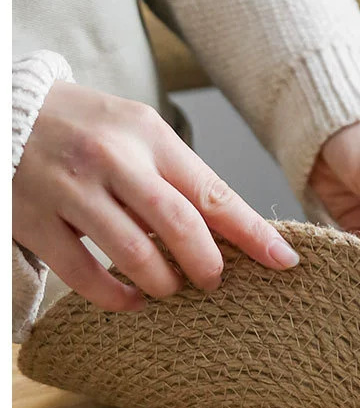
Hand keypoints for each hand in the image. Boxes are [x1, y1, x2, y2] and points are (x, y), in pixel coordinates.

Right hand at [12, 82, 299, 311]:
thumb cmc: (82, 127)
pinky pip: (84, 274)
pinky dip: (115, 296)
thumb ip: (175, 174)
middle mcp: (112, 158)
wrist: (2, 108)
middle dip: (208, 265)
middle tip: (214, 281)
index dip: (253, 233)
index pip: (212, 192)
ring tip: (169, 289)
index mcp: (147, 134)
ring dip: (163, 283)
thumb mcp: (134, 131)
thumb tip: (229, 229)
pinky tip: (130, 300)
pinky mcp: (35, 218)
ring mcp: (71, 189)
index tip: (284, 261)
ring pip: (135, 255)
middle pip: (181, 226)